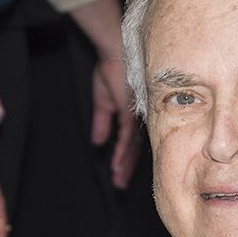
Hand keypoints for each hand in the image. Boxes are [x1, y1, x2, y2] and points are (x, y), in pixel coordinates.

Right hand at [93, 56, 142, 188]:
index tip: (120, 173)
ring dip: (124, 166)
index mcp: (135, 114)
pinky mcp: (132, 112)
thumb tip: (98, 141)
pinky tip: (117, 166)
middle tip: (121, 185)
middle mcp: (140, 117)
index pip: (133, 141)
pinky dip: (122, 154)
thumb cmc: (112, 67)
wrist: (116, 51)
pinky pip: (129, 138)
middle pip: (136, 148)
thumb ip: (102, 122)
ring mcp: (137, 116)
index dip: (126, 158)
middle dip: (127, 168)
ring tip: (118, 181)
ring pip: (134, 147)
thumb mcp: (103, 99)